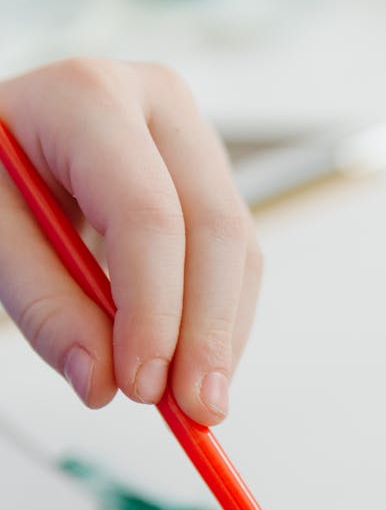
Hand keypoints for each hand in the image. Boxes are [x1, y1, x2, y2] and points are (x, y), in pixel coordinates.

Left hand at [0, 58, 261, 423]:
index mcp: (89, 98)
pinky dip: (220, 323)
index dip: (154, 309)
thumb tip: (100, 381)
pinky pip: (236, 262)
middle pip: (214, 229)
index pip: (147, 214)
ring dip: (221, 336)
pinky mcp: (210, 183)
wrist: (5, 137)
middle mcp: (158, 106)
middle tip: (194, 411)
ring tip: (195, 402)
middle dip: (207, 332)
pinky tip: (196, 366)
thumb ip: (40, 304)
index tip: (142, 385)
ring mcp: (194, 141)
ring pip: (239, 250)